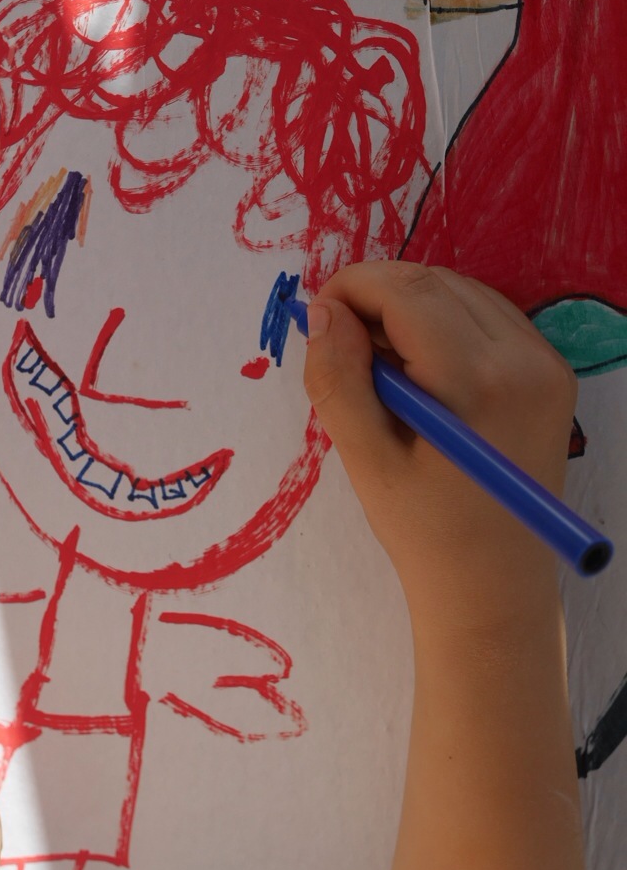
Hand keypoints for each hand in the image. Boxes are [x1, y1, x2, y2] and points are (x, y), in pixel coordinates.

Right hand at [303, 262, 576, 622]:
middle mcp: (523, 359)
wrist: (495, 587)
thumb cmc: (425, 533)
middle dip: (377, 293)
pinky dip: (445, 322)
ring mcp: (545, 364)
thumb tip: (324, 310)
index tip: (317, 314)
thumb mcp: (366, 460)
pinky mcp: (552, 374)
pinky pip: (489, 317)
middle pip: (436, 282)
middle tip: (340, 339)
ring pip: (462, 292)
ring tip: (378, 361)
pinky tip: (419, 367)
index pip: (407, 292)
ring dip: (410, 305)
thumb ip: (340, 379)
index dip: (352, 287)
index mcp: (477, 382)